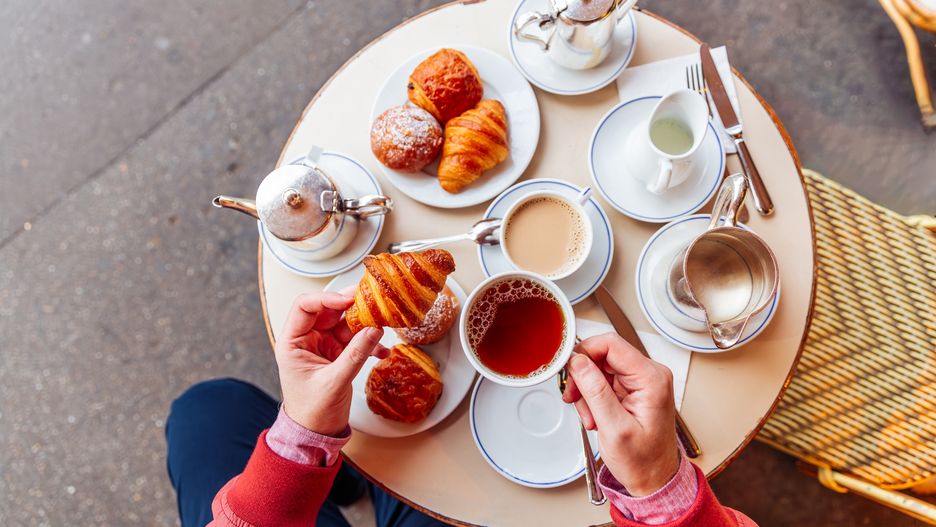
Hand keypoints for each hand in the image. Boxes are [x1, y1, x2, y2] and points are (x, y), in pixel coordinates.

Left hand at [275, 290, 387, 435]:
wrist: (316, 433)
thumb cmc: (311, 412)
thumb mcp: (334, 382)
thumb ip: (355, 355)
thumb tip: (374, 330)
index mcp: (292, 342)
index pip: (305, 307)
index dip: (327, 298)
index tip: (349, 300)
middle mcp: (307, 339)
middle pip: (329, 310)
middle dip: (351, 306)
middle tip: (372, 301)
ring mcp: (324, 345)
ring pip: (345, 323)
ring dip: (365, 324)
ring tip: (383, 324)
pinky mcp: (338, 354)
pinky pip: (356, 339)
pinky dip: (370, 342)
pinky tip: (382, 350)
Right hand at [562, 333, 679, 495]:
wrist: (653, 479)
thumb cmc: (643, 461)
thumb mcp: (614, 428)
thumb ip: (595, 391)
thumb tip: (578, 361)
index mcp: (651, 378)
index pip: (611, 344)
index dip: (585, 352)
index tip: (568, 370)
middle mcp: (649, 374)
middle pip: (603, 354)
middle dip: (583, 377)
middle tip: (574, 398)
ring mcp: (640, 381)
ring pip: (599, 368)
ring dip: (587, 391)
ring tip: (590, 416)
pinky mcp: (632, 389)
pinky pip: (603, 381)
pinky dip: (593, 398)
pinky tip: (595, 416)